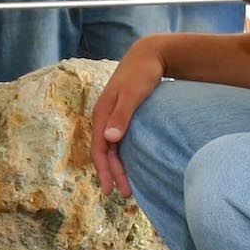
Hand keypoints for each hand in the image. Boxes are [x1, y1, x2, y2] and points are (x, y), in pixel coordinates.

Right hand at [90, 36, 166, 197]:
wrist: (149, 54)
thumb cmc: (142, 73)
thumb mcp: (132, 94)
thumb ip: (121, 116)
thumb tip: (109, 139)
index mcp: (102, 114)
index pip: (99, 150)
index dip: (105, 171)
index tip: (111, 189)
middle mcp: (104, 117)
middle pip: (105, 152)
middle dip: (113, 174)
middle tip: (126, 195)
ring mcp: (113, 116)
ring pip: (112, 148)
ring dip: (118, 167)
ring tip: (128, 185)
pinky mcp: (123, 115)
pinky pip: (119, 141)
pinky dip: (123, 155)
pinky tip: (132, 164)